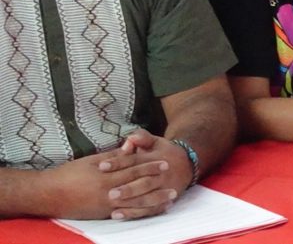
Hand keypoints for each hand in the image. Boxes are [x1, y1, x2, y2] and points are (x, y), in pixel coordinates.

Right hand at [43, 149, 170, 219]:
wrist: (48, 194)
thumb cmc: (70, 174)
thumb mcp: (92, 160)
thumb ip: (114, 156)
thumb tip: (131, 147)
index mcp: (106, 175)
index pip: (133, 169)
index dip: (150, 166)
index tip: (165, 162)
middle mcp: (108, 191)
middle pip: (138, 186)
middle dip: (157, 184)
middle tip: (174, 181)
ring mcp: (106, 205)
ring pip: (135, 203)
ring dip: (154, 201)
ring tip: (170, 198)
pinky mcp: (102, 214)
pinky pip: (126, 214)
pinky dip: (140, 212)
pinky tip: (151, 210)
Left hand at [97, 129, 192, 219]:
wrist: (188, 165)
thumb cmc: (164, 152)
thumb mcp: (155, 141)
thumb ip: (142, 138)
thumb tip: (130, 138)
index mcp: (155, 158)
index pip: (135, 161)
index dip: (119, 163)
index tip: (102, 166)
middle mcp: (160, 174)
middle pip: (143, 182)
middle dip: (127, 189)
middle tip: (109, 193)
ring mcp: (164, 188)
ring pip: (147, 198)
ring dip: (131, 203)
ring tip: (113, 206)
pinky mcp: (164, 200)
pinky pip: (149, 209)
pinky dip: (134, 213)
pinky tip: (118, 215)